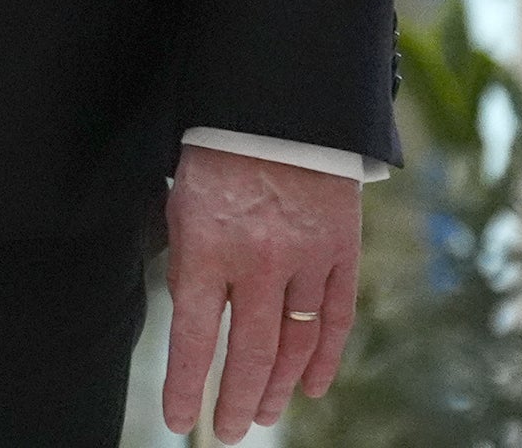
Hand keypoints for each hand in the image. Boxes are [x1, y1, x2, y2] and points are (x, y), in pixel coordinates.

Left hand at [161, 144, 360, 440]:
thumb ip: (189, 264)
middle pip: (248, 352)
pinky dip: (323, 358)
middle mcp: (258, 260)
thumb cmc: (218, 154)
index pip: (193, 336)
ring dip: (277, 386)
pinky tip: (310, 385)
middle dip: (236, 400)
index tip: (180, 419)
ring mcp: (305, 258)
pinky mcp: (341, 251)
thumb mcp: (182, 204)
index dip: (185, 386)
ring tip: (262, 413)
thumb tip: (195, 323)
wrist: (279, 105)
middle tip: (228, 430)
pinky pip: (335, 318)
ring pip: (294, 343)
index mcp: (207, 245)